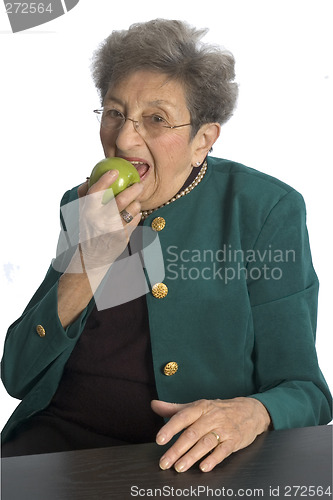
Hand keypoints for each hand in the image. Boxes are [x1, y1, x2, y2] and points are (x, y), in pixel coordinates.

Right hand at [78, 169, 142, 269]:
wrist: (92, 258)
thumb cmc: (87, 231)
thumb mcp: (81, 214)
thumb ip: (84, 196)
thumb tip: (89, 177)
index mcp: (88, 212)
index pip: (96, 191)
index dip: (105, 179)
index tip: (114, 171)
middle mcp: (100, 220)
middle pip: (121, 199)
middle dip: (133, 189)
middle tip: (138, 184)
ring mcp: (113, 229)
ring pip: (132, 209)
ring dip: (136, 203)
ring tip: (135, 202)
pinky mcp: (123, 237)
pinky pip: (136, 220)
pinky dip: (137, 215)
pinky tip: (134, 214)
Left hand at [151, 397, 271, 472]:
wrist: (250, 410)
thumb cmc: (218, 409)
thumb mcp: (197, 406)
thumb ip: (174, 408)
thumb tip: (154, 405)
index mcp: (200, 407)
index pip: (182, 417)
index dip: (170, 428)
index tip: (159, 439)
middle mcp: (211, 417)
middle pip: (192, 433)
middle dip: (177, 449)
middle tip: (165, 462)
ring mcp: (224, 428)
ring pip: (206, 443)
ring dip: (191, 456)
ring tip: (179, 467)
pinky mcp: (234, 440)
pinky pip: (223, 450)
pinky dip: (213, 459)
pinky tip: (203, 467)